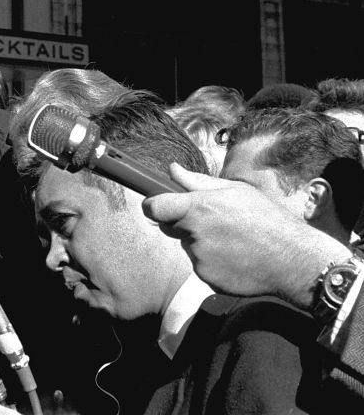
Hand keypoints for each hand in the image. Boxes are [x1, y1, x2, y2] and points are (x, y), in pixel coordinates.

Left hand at [142, 163, 346, 306]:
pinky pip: (200, 265)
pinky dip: (212, 261)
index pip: (155, 207)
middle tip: (214, 220)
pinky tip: (236, 256)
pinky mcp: (206, 277)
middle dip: (182, 222)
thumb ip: (198, 182)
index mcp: (199, 208)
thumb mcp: (236, 191)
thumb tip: (172, 170)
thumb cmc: (268, 220)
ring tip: (234, 240)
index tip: (156, 204)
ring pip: (188, 246)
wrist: (294, 260)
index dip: (153, 205)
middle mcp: (194, 234)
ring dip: (202, 242)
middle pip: (170, 226)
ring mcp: (199, 258)